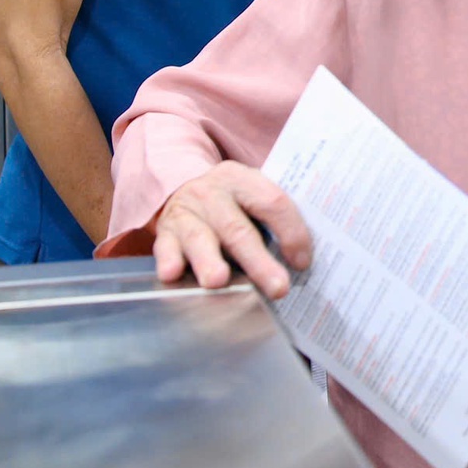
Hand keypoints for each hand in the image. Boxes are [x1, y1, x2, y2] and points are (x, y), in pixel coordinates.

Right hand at [153, 162, 313, 299]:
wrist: (183, 188)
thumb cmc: (231, 203)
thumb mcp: (252, 197)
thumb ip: (274, 220)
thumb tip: (303, 263)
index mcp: (243, 179)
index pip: (272, 203)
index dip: (291, 232)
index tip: (302, 263)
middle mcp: (212, 193)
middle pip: (237, 228)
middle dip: (258, 261)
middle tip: (277, 287)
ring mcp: (186, 212)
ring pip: (200, 238)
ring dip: (209, 261)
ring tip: (218, 282)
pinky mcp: (165, 233)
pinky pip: (165, 248)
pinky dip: (168, 261)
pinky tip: (173, 274)